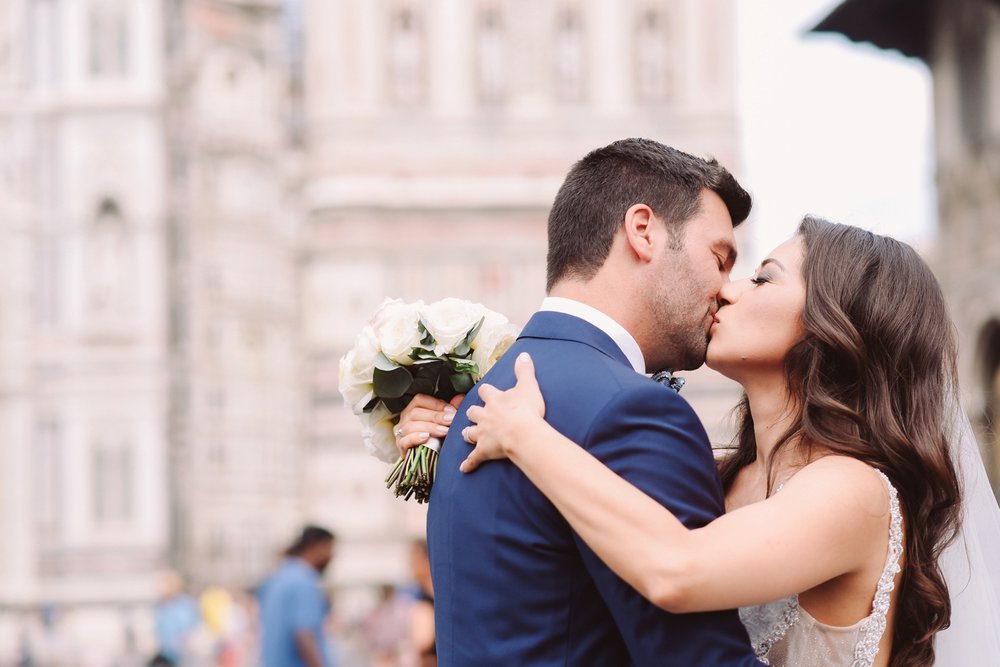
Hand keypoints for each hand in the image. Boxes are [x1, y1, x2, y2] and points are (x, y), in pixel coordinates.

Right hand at [394, 393, 463, 452]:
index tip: (451, 411)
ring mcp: (401, 433)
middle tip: (450, 421)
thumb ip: (450, 410)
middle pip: (415, 412)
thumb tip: (460, 398)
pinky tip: (427, 438)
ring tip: (444, 432)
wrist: (429, 461)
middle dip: (435, 416)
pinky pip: (405, 440)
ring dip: (429, 427)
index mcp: (413, 409)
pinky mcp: (401, 447)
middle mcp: (405, 419)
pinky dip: (416, 438)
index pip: (420, 400)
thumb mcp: (444, 422)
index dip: (436, 404)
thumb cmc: (436, 438)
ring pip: (411, 426)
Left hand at [461, 352, 544, 471]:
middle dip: (473, 412)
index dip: (486, 392)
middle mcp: (484, 415)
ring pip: (469, 432)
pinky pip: (473, 458)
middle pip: (473, 411)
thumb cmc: (527, 410)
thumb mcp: (529, 386)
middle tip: (476, 414)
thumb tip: (523, 354)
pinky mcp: (483, 450)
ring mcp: (482, 433)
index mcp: (495, 400)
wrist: (522, 433)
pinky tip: (464, 468)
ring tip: (468, 435)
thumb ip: (525, 370)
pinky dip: (469, 464)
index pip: (486, 392)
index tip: (487, 392)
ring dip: (468, 433)